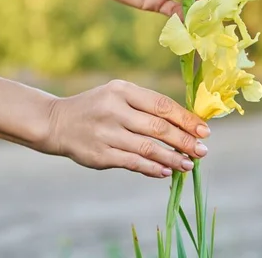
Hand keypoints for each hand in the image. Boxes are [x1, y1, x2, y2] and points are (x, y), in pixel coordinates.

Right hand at [41, 79, 210, 177]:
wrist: (56, 122)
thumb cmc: (96, 108)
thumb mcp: (117, 95)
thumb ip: (146, 106)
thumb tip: (184, 125)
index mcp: (122, 90)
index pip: (162, 105)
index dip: (186, 119)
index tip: (204, 130)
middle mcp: (114, 109)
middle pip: (158, 127)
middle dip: (184, 141)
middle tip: (203, 151)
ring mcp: (106, 133)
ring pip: (148, 148)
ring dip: (173, 158)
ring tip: (189, 164)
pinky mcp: (100, 155)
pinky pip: (133, 163)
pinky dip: (152, 168)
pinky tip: (166, 171)